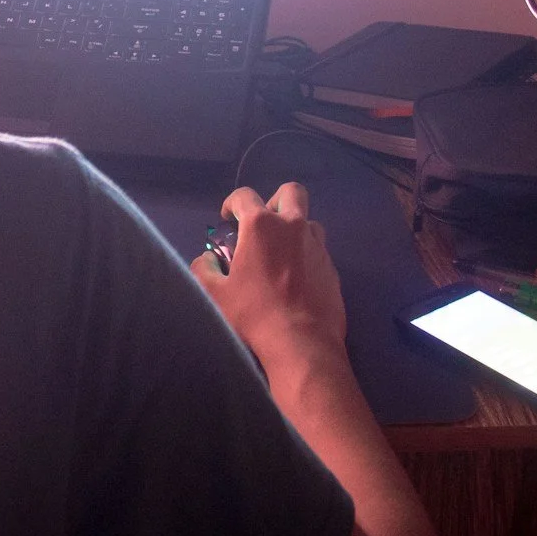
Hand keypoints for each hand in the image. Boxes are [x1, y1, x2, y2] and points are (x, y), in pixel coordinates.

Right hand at [190, 183, 350, 375]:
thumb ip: (205, 269)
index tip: (228, 218)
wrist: (302, 343)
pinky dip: (305, 254)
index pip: (244, 196)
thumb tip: (207, 259)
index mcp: (261, 226)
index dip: (232, 203)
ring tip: (280, 252)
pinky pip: (318, 249)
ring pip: (308, 221)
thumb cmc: (254, 314)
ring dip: (293, 228)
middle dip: (274, 201)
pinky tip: (296, 278)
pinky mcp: (332, 267)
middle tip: (262, 225)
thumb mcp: (216, 294)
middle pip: (290, 192)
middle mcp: (292, 226)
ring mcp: (317, 245)